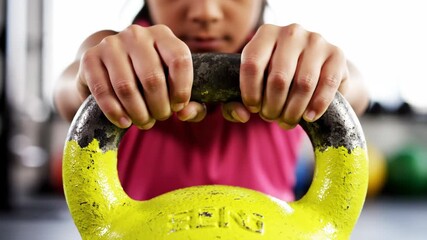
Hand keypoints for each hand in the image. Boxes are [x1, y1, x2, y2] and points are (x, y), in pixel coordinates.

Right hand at [76, 24, 205, 128]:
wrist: (110, 69)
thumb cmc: (151, 81)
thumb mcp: (175, 89)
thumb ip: (192, 104)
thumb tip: (186, 114)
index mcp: (163, 35)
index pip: (180, 59)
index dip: (182, 89)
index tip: (178, 107)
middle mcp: (137, 34)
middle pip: (153, 78)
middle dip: (159, 107)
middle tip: (160, 118)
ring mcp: (111, 44)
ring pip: (126, 87)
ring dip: (138, 113)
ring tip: (144, 122)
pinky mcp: (90, 58)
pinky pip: (103, 91)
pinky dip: (115, 113)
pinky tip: (125, 123)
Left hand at [222, 23, 348, 128]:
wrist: (317, 68)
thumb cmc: (278, 78)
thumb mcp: (256, 84)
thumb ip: (236, 101)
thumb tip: (241, 114)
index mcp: (266, 33)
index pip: (252, 64)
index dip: (250, 92)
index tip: (253, 109)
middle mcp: (291, 32)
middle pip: (278, 78)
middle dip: (272, 106)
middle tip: (271, 118)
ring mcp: (316, 40)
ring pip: (303, 84)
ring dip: (293, 111)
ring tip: (287, 121)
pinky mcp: (337, 54)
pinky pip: (326, 85)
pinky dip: (316, 106)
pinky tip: (308, 117)